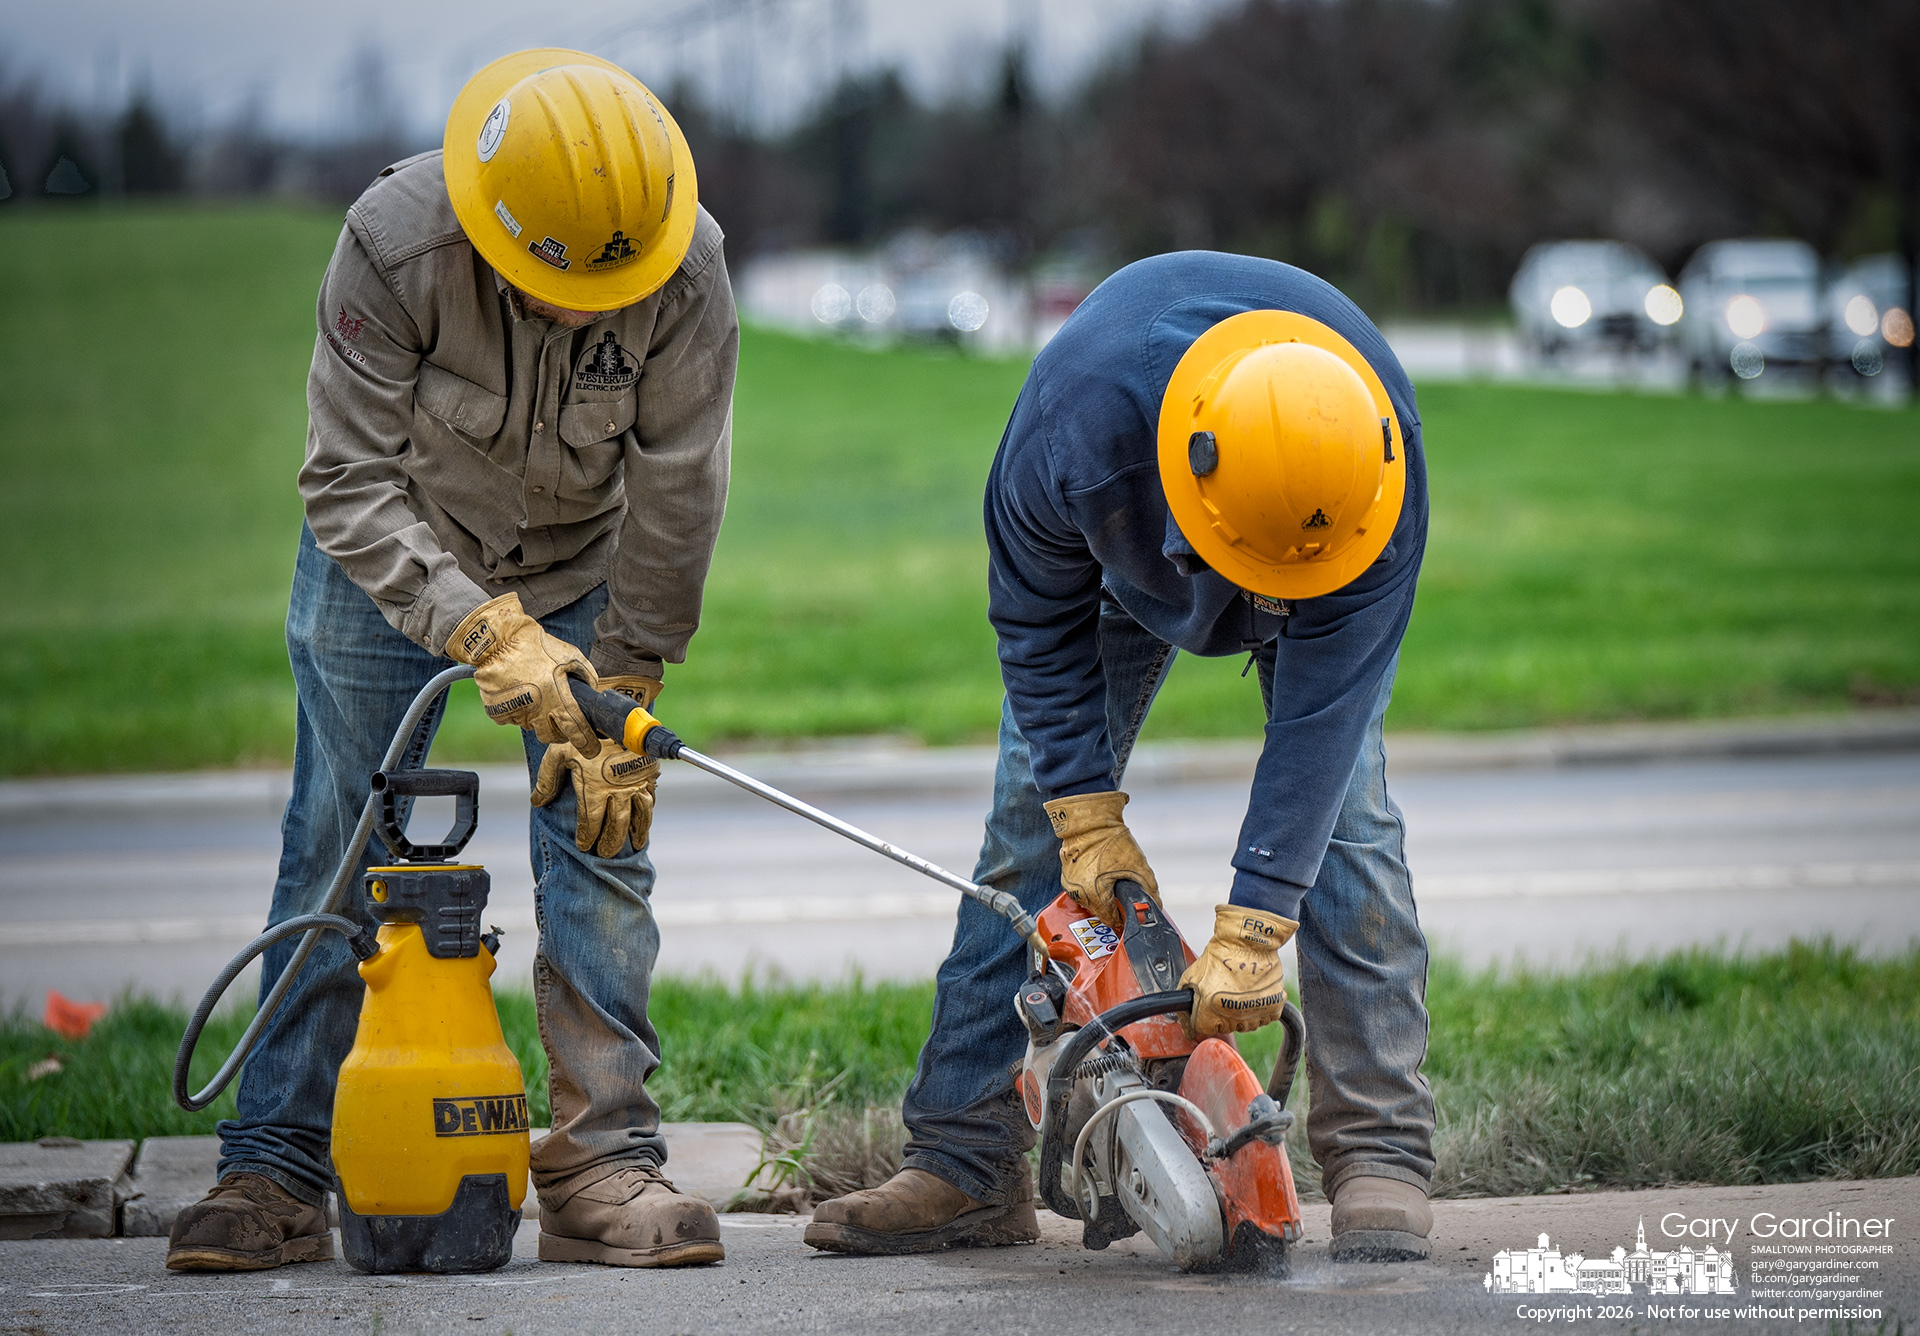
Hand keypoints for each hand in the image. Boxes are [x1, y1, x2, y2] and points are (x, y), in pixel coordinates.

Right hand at [446, 594, 598, 755]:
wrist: (498, 641)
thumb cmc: (536, 646)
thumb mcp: (569, 655)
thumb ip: (586, 675)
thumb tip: (593, 691)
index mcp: (557, 697)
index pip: (576, 730)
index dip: (587, 744)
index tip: (592, 750)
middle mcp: (536, 710)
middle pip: (553, 736)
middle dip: (560, 733)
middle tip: (561, 720)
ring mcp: (516, 713)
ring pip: (532, 727)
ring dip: (538, 717)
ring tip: (536, 694)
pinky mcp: (498, 712)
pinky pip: (513, 719)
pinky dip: (518, 711)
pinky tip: (519, 692)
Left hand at [531, 738, 659, 856]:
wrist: (614, 716)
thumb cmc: (582, 735)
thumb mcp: (559, 753)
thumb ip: (547, 779)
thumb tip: (537, 802)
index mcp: (595, 790)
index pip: (591, 823)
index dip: (587, 837)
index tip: (585, 846)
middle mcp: (617, 791)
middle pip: (616, 825)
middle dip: (611, 842)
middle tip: (606, 853)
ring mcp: (635, 783)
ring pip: (639, 815)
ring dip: (637, 832)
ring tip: (636, 845)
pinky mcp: (648, 775)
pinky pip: (651, 799)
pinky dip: (648, 814)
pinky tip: (646, 821)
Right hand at [1041, 791, 1158, 930]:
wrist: (1091, 821)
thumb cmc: (1111, 840)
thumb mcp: (1137, 865)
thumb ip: (1149, 888)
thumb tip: (1156, 904)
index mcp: (1093, 893)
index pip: (1109, 918)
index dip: (1121, 919)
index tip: (1127, 917)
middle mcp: (1078, 892)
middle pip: (1098, 911)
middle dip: (1112, 907)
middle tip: (1123, 901)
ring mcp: (1069, 884)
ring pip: (1088, 901)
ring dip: (1100, 898)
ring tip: (1112, 886)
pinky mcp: (1066, 875)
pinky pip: (1081, 889)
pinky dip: (1090, 887)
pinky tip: (1100, 877)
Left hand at [1178, 905, 1297, 1038]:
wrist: (1247, 942)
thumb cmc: (1220, 956)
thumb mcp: (1192, 975)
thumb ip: (1186, 998)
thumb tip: (1184, 1015)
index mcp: (1210, 1013)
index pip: (1203, 1029)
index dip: (1201, 1019)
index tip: (1203, 1012)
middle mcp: (1233, 1018)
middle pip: (1225, 1027)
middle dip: (1220, 1014)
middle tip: (1222, 994)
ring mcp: (1254, 1013)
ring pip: (1245, 1024)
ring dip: (1241, 1013)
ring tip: (1238, 992)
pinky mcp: (1273, 1006)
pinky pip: (1265, 1018)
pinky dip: (1259, 1009)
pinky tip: (1252, 994)